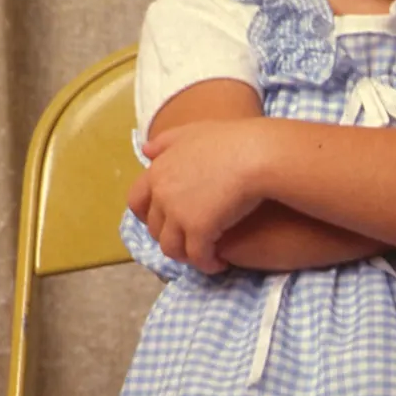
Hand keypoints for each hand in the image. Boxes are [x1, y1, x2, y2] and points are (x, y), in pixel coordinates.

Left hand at [129, 119, 272, 273]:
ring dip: (186, 256)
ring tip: (205, 256)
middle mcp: (162, 194)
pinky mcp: (199, 231)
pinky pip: (197, 257)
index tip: (166, 222)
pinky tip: (220, 264)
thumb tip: (146, 151)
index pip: (137, 202)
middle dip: (171, 237)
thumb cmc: (232, 139)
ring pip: (172, 248)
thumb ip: (168, 141)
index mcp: (158, 171)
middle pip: (155, 228)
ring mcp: (178, 214)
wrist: (258, 154)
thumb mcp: (193, 132)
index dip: (148, 216)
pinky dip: (206, 264)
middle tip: (191, 241)